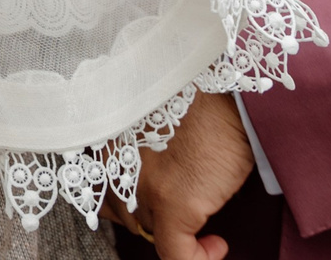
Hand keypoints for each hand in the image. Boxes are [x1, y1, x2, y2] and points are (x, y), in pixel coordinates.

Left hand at [115, 90, 251, 259]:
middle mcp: (115, 165)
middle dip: (148, 216)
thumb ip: (136, 142)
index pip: (101, 188)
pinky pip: (176, 254)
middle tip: (178, 212)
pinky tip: (215, 245)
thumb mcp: (152, 115)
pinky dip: (197, 258)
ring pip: (148, 230)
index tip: (149, 203)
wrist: (229, 87)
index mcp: (107, 142)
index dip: (125, 202)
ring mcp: (143, 186)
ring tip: (200, 227)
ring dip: (172, 232)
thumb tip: (153, 174)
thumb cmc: (197, 94)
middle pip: (123, 211)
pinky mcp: (173, 204)